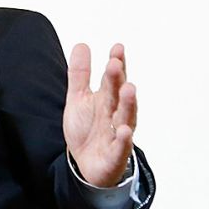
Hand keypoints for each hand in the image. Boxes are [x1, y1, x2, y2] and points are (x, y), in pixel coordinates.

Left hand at [63, 43, 138, 187]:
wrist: (85, 164)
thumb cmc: (86, 128)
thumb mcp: (78, 98)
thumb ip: (80, 74)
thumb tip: (82, 44)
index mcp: (108, 99)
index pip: (113, 79)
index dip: (116, 63)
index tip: (116, 48)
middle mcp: (116, 114)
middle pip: (118, 95)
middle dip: (118, 80)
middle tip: (115, 64)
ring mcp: (117, 134)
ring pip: (126, 118)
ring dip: (128, 104)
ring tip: (129, 89)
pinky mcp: (116, 155)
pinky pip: (121, 147)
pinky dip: (124, 140)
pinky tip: (124, 130)